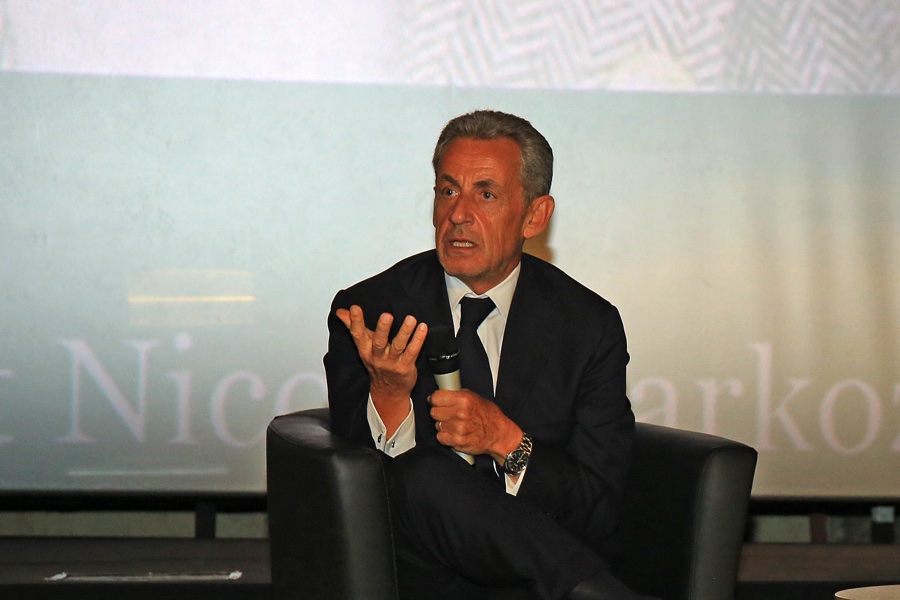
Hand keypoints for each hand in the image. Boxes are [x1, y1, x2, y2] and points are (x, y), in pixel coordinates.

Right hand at [336, 305, 427, 429]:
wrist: (388, 391)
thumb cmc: (376, 363)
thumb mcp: (363, 346)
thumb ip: (353, 326)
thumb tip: (341, 312)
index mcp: (365, 350)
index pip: (358, 334)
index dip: (355, 321)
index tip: (355, 308)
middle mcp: (377, 356)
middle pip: (379, 341)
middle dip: (382, 328)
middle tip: (386, 315)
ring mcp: (392, 362)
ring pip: (398, 346)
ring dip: (404, 332)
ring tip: (410, 319)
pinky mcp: (405, 367)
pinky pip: (412, 352)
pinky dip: (418, 340)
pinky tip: (422, 329)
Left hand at [429, 389, 521, 463]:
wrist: (499, 434)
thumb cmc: (489, 416)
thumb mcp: (476, 397)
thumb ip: (458, 394)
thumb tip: (442, 394)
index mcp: (464, 399)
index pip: (436, 397)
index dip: (435, 400)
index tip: (437, 402)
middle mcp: (460, 413)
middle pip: (434, 412)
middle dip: (439, 413)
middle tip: (448, 415)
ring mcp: (458, 428)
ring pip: (437, 425)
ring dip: (444, 426)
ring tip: (455, 425)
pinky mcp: (458, 441)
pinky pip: (441, 437)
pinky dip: (446, 437)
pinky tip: (455, 433)